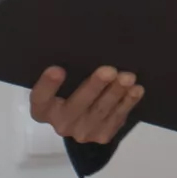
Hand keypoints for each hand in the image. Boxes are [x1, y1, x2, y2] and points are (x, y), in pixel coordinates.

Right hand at [29, 62, 144, 143]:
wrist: (85, 118)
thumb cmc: (72, 88)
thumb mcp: (65, 81)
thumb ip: (69, 69)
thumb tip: (85, 42)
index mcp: (44, 109)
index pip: (40, 99)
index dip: (47, 86)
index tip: (57, 69)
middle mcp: (60, 123)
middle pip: (76, 105)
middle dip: (94, 87)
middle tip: (109, 70)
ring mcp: (82, 132)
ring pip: (100, 111)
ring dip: (116, 93)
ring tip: (128, 77)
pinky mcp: (102, 135)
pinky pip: (117, 118)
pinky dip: (128, 102)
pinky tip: (136, 90)